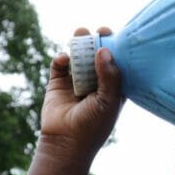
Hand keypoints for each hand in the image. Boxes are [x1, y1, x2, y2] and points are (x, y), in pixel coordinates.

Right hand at [40, 26, 123, 160]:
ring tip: (80, 33)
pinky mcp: (57, 83)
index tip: (116, 36)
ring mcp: (75, 81)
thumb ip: (109, 76)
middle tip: (100, 31)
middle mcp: (95, 82)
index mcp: (112, 88)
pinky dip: (61, 58)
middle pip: (97, 55)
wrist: (66, 142)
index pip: (116, 63)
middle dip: (98, 41)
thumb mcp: (108, 101)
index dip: (117, 49)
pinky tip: (64, 59)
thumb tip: (104, 50)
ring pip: (78, 56)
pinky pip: (59, 65)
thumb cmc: (93, 126)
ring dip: (79, 44)